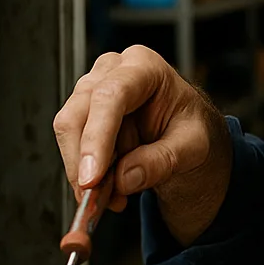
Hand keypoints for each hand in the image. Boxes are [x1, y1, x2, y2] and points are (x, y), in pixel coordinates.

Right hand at [52, 45, 231, 243]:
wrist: (185, 133)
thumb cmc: (191, 128)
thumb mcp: (194, 147)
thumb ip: (162, 161)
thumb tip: (125, 179)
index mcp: (145, 67)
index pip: (110, 96)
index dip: (96, 138)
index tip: (92, 177)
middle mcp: (112, 71)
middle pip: (79, 113)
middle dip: (84, 161)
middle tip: (96, 198)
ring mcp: (91, 90)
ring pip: (69, 132)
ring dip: (86, 171)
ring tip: (116, 197)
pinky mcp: (82, 114)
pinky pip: (72, 146)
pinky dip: (86, 173)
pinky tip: (111, 188)